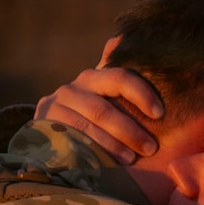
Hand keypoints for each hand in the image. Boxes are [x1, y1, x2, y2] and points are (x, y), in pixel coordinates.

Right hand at [34, 66, 164, 164]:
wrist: (48, 128)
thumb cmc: (88, 110)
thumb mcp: (103, 91)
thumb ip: (117, 73)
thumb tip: (122, 38)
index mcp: (91, 77)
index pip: (119, 78)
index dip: (141, 94)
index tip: (160, 114)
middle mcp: (71, 90)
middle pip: (102, 110)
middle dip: (129, 130)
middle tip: (151, 147)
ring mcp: (53, 110)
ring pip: (86, 129)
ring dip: (112, 146)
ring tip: (132, 159)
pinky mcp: (43, 130)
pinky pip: (70, 143)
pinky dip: (90, 155)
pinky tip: (105, 166)